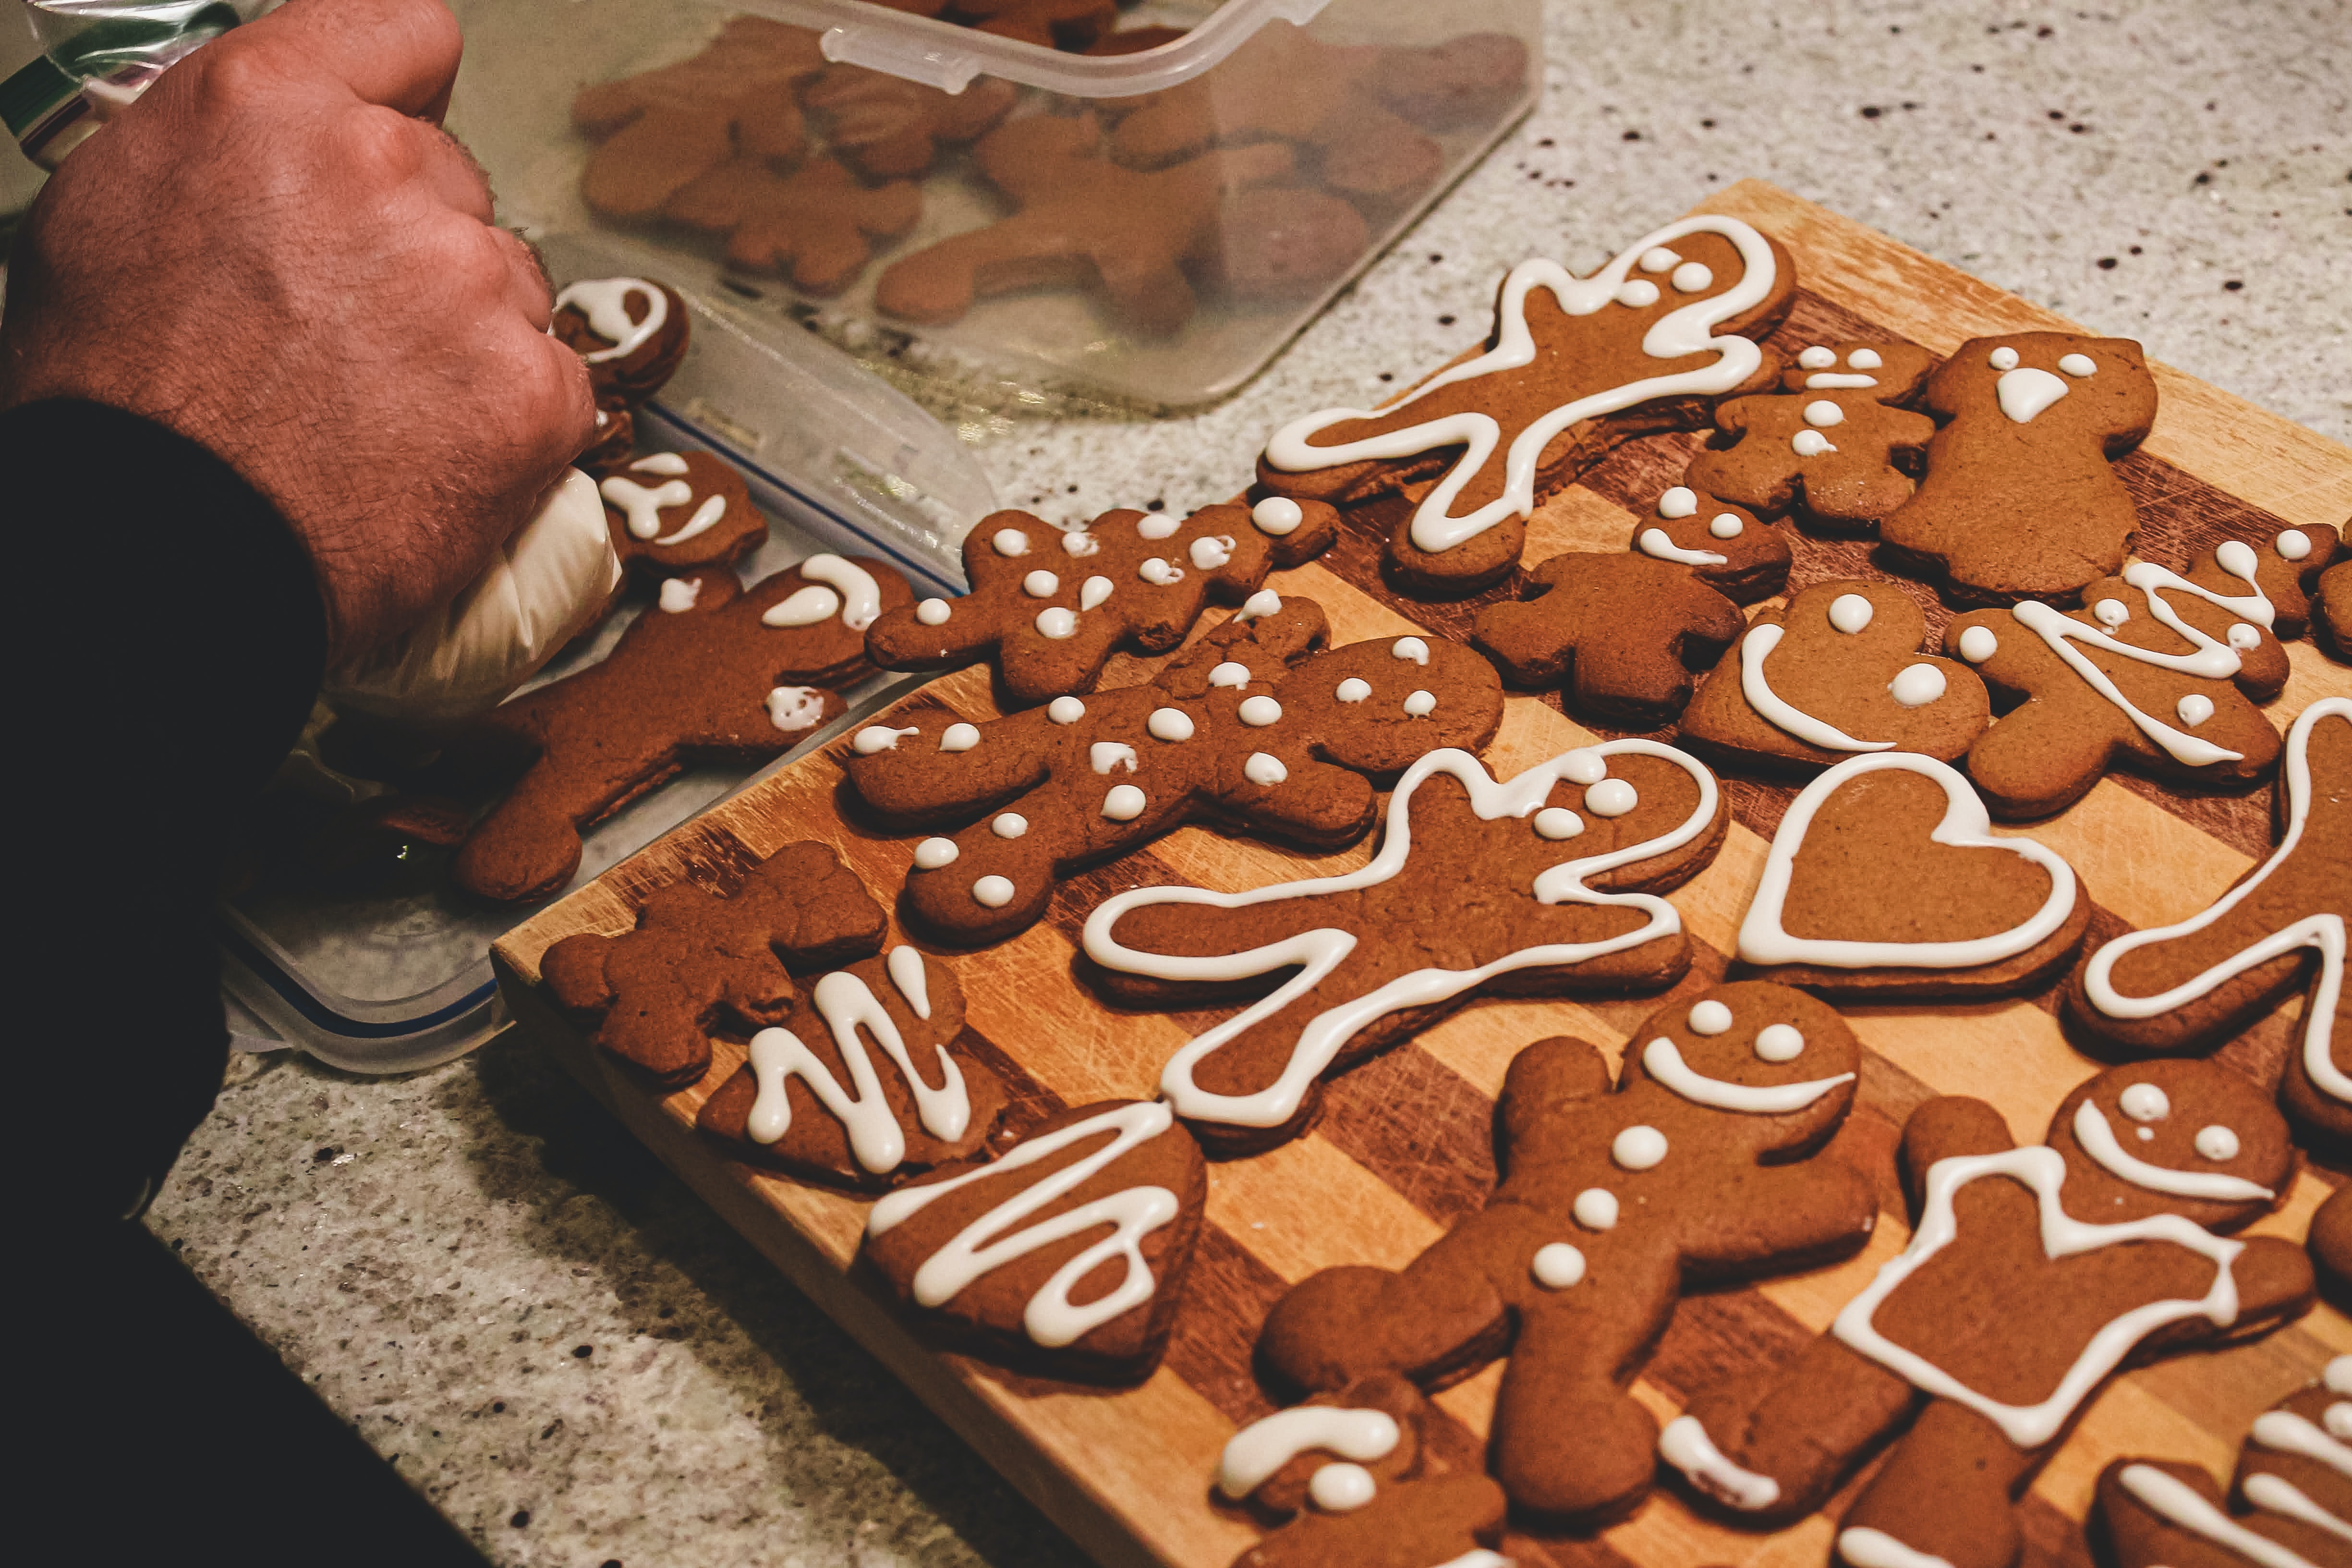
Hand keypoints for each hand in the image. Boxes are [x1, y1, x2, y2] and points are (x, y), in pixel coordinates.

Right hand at [0, 0, 593, 662]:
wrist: (168, 550)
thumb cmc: (125, 402)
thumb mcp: (120, 208)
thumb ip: (234, 145)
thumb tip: (294, 139)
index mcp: (270, 104)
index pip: (407, 35)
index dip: (408, 93)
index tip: (405, 132)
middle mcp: (384, 169)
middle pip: (453, 186)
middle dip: (415, 250)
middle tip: (342, 337)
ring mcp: (471, 280)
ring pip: (505, 286)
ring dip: (463, 339)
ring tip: (372, 412)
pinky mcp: (535, 388)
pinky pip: (551, 382)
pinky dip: (509, 423)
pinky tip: (429, 459)